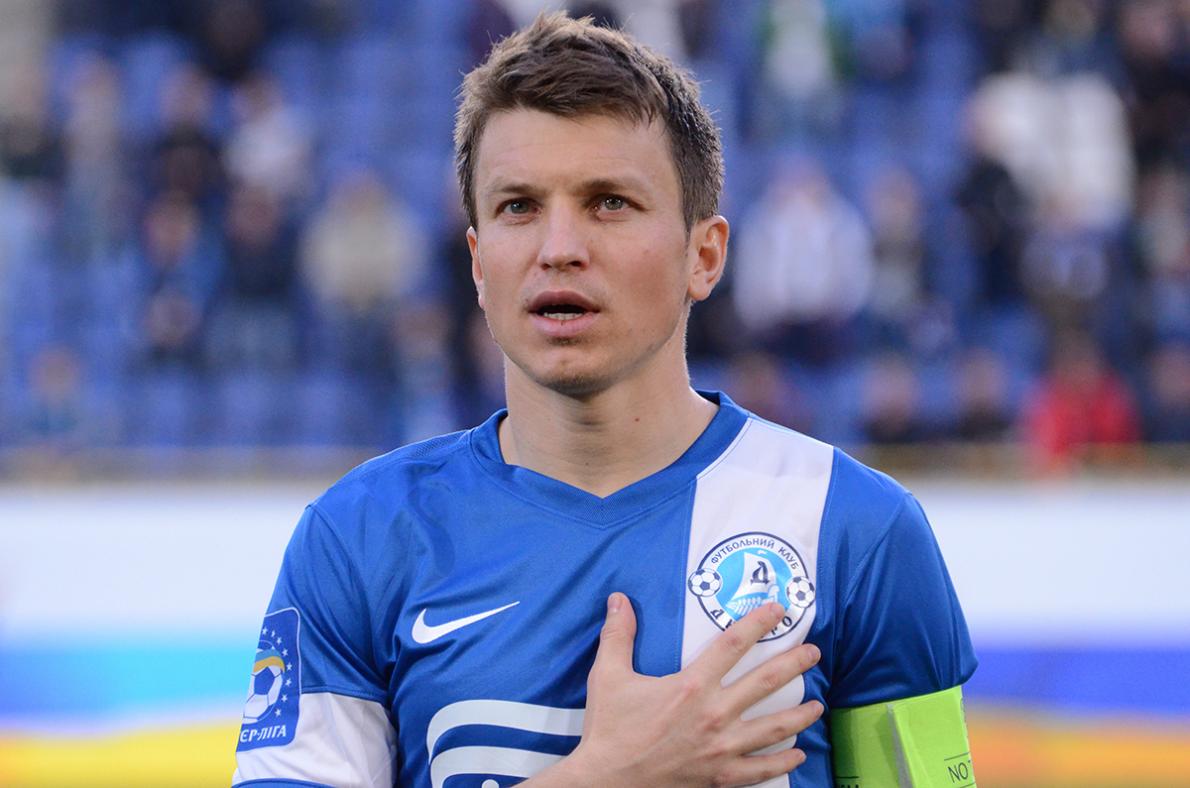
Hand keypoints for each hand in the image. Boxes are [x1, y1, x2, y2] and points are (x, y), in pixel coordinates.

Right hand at [528, 593, 822, 787]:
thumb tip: (618, 598)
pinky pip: (761, 769)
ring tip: (818, 705)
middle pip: (765, 682)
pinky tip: (797, 753)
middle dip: (795, 664)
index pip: (733, 644)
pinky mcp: (720, 776)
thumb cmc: (610, 728)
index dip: (758, 623)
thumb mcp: (609, 675)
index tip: (778, 610)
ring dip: (800, 714)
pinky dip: (782, 761)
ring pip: (774, 728)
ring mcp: (721, 747)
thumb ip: (618, 635)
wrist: (608, 781)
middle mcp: (714, 714)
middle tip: (814, 652)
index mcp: (692, 685)